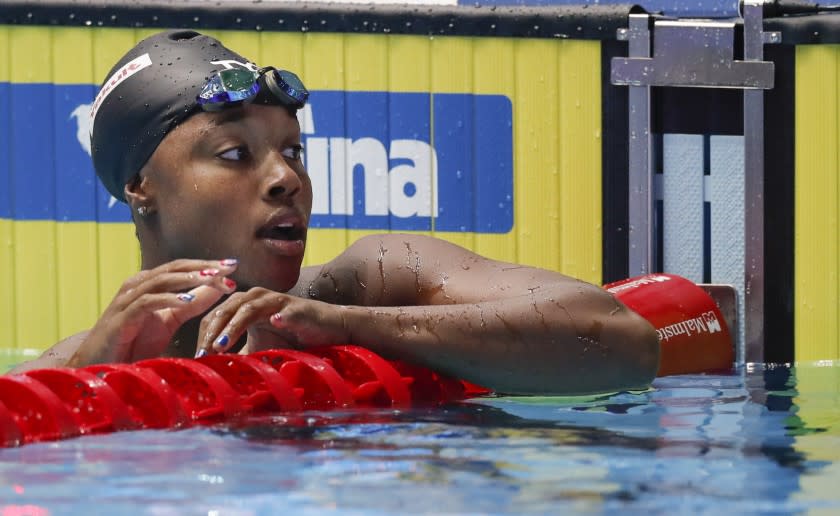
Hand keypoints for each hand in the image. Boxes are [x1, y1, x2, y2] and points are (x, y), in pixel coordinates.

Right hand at [67, 259, 238, 365]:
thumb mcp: (169, 321)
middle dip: (204, 266)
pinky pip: (146, 302)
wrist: (99, 367)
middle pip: (175, 268)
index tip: (234, 266)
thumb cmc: (134, 344)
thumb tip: (218, 287)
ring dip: (189, 278)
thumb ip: (191, 304)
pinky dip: (168, 299)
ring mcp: (127, 300)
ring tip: (213, 278)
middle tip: (231, 266)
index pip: (183, 268)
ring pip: (161, 280)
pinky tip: (187, 302)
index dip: (208, 265)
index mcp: (150, 285)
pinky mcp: (121, 319)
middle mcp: (138, 286)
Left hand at [194, 287, 351, 356]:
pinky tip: (274, 324)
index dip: (204, 336)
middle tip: (203, 355)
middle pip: (225, 310)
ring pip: (247, 308)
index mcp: (244, 306)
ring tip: (221, 346)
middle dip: (212, 334)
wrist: (329, 330)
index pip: (215, 317)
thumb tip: (215, 374)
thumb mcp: (261, 349)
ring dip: (233, 327)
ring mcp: (277, 301)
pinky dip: (279, 317)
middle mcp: (256, 298)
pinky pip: (285, 311)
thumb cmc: (294, 338)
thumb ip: (240, 356)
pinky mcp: (297, 307)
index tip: (197, 359)